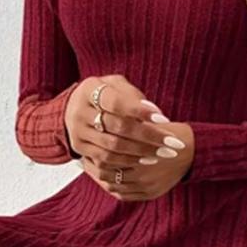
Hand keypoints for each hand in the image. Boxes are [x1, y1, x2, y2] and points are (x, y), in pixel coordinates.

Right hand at [64, 74, 194, 200]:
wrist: (74, 106)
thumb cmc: (104, 93)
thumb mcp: (116, 85)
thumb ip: (133, 95)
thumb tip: (154, 112)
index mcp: (89, 90)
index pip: (117, 102)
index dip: (140, 111)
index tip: (164, 119)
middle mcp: (79, 111)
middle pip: (118, 127)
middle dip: (149, 136)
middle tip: (173, 143)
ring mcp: (77, 131)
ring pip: (113, 146)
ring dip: (142, 151)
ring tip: (163, 153)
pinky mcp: (78, 147)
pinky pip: (105, 159)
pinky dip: (128, 161)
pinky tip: (146, 159)